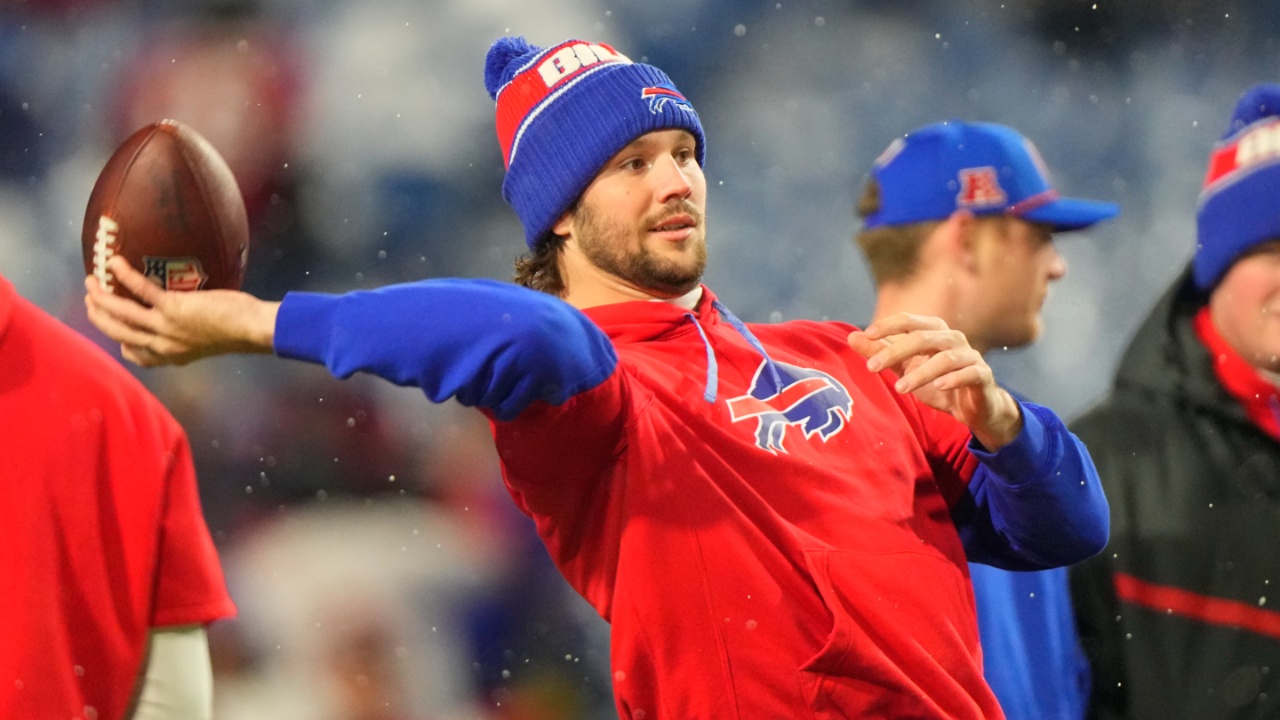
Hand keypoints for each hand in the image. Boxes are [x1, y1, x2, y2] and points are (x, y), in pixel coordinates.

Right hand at [84, 256, 278, 366]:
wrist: (251, 329)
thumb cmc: (236, 330)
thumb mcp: (204, 342)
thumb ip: (186, 336)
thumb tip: (181, 318)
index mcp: (170, 355)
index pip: (135, 354)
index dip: (119, 342)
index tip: (113, 328)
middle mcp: (163, 346)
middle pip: (117, 333)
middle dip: (98, 316)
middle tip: (90, 298)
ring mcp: (165, 328)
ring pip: (121, 314)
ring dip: (101, 297)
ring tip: (91, 280)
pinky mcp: (173, 309)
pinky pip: (141, 290)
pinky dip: (125, 275)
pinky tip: (115, 263)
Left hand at [848, 313, 1022, 449]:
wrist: (972, 407)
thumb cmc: (936, 383)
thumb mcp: (905, 368)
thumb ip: (881, 352)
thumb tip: (852, 337)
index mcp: (934, 331)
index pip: (909, 321)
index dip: (888, 325)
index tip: (866, 334)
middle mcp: (952, 338)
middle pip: (923, 337)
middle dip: (895, 351)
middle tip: (872, 368)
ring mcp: (970, 355)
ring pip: (945, 358)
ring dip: (921, 373)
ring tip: (901, 388)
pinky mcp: (982, 375)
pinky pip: (970, 372)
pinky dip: (954, 378)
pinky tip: (939, 387)